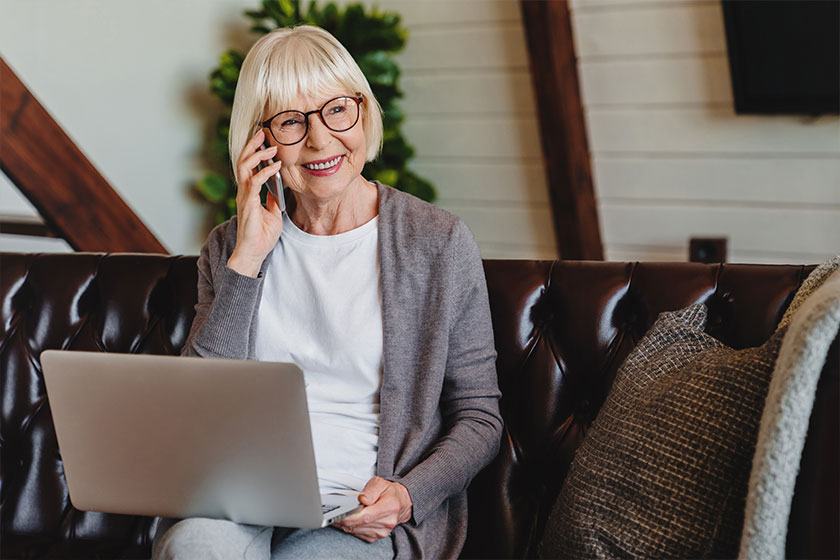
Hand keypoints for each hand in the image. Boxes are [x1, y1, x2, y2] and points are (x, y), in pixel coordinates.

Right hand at [227, 129, 284, 276]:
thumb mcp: (273, 213)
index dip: (255, 151)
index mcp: (249, 191)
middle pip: (243, 161)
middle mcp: (244, 191)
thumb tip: (279, 188)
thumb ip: (273, 199)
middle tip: (263, 132)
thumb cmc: (262, 235)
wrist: (254, 252)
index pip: (249, 165)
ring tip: (271, 147)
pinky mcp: (248, 204)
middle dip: (253, 145)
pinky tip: (276, 166)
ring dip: (258, 154)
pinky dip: (265, 172)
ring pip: (245, 167)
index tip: (265, 139)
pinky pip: (254, 183)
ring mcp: (244, 197)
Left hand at [333, 477, 412, 542]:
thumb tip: (361, 499)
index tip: (339, 514)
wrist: (402, 503)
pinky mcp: (377, 537)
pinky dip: (351, 528)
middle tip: (334, 514)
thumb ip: (370, 490)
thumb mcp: (380, 483)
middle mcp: (387, 522)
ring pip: (357, 531)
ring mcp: (382, 531)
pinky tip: (347, 521)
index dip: (350, 517)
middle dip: (344, 520)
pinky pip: (359, 535)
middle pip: (360, 525)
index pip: (366, 516)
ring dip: (346, 524)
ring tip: (338, 515)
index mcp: (389, 507)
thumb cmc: (390, 492)